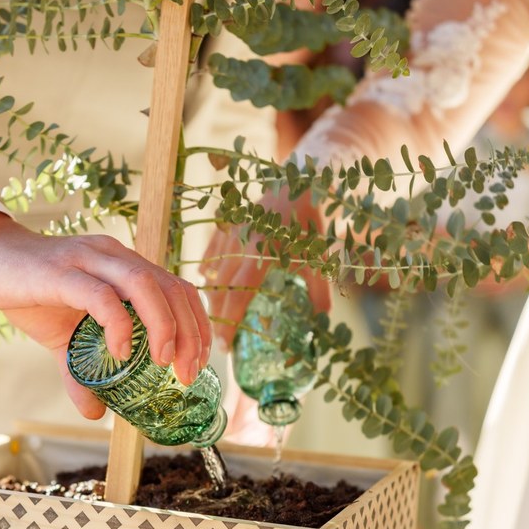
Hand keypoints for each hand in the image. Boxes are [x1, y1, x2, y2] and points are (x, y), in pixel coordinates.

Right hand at [0, 210, 212, 418]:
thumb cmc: (29, 290)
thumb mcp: (60, 337)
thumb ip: (80, 371)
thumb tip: (94, 412)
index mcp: (122, 266)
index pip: (177, 288)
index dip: (196, 324)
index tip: (198, 363)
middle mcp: (112, 256)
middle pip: (170, 287)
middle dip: (189, 332)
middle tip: (186, 373)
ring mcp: (88, 260)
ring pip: (143, 284)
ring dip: (163, 324)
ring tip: (162, 361)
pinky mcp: (60, 272)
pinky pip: (100, 294)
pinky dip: (118, 323)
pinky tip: (120, 351)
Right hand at [200, 189, 330, 347]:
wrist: (298, 183)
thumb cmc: (309, 223)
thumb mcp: (318, 256)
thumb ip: (318, 287)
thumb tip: (322, 316)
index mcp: (262, 256)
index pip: (239, 296)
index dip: (231, 322)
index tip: (227, 345)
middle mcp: (242, 246)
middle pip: (221, 288)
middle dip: (217, 316)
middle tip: (218, 338)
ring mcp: (232, 234)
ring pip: (214, 270)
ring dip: (212, 294)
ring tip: (213, 314)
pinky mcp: (229, 224)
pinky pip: (212, 249)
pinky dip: (208, 265)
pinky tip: (206, 278)